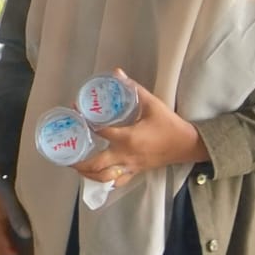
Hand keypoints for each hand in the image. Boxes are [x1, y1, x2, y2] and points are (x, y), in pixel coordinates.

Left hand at [72, 72, 207, 187]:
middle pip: (96, 164)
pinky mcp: (136, 172)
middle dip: (78, 161)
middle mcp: (126, 155)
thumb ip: (132, 87)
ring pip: (104, 177)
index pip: (99, 131)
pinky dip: (104, 181)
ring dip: (88, 174)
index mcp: (128, 137)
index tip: (74, 110)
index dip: (84, 120)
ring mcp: (130, 166)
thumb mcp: (152, 103)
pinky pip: (117, 182)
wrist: (188, 145)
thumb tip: (116, 72)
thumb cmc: (169, 124)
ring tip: (76, 165)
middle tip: (66, 153)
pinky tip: (96, 176)